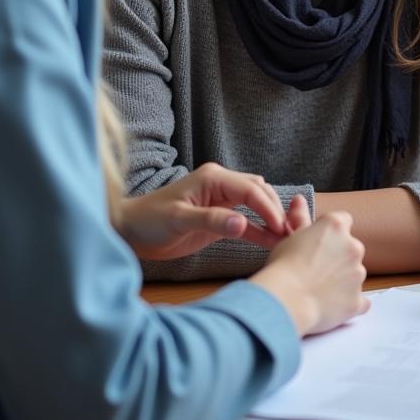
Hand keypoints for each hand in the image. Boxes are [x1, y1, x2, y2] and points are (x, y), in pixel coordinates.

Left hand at [116, 162, 288, 260]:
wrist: (130, 231)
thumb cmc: (149, 221)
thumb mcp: (178, 220)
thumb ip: (211, 221)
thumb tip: (242, 224)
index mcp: (214, 177)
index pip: (251, 189)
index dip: (269, 207)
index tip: (282, 226)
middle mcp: (222, 184)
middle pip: (259, 192)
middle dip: (276, 210)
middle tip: (289, 233)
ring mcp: (222, 200)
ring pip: (257, 203)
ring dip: (271, 218)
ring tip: (286, 237)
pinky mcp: (220, 216)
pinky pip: (247, 220)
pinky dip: (260, 230)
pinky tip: (273, 241)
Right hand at [252, 206, 368, 335]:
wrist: (285, 300)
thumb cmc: (283, 266)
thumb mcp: (289, 237)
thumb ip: (300, 218)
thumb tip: (299, 199)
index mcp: (336, 226)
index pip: (343, 221)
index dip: (330, 233)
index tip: (318, 244)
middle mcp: (353, 246)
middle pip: (350, 248)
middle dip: (338, 257)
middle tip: (315, 269)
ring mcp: (358, 274)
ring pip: (354, 274)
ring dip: (343, 280)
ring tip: (318, 290)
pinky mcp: (358, 300)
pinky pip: (360, 301)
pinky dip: (349, 302)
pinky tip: (334, 305)